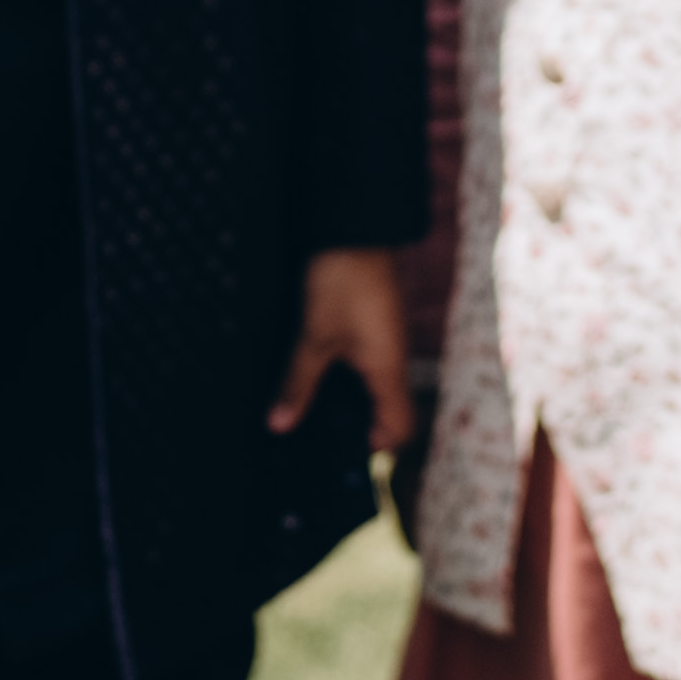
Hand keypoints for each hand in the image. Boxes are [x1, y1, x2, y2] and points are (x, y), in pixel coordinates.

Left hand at [269, 244, 414, 451]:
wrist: (356, 227)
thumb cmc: (341, 281)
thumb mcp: (314, 336)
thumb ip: (298, 383)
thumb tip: (279, 426)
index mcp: (388, 369)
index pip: (400, 427)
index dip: (377, 447)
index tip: (341, 452)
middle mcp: (393, 359)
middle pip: (388, 410)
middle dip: (358, 427)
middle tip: (317, 437)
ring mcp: (386, 340)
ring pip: (375, 386)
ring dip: (351, 400)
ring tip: (310, 407)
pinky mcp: (374, 323)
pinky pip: (367, 363)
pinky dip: (346, 376)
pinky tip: (315, 373)